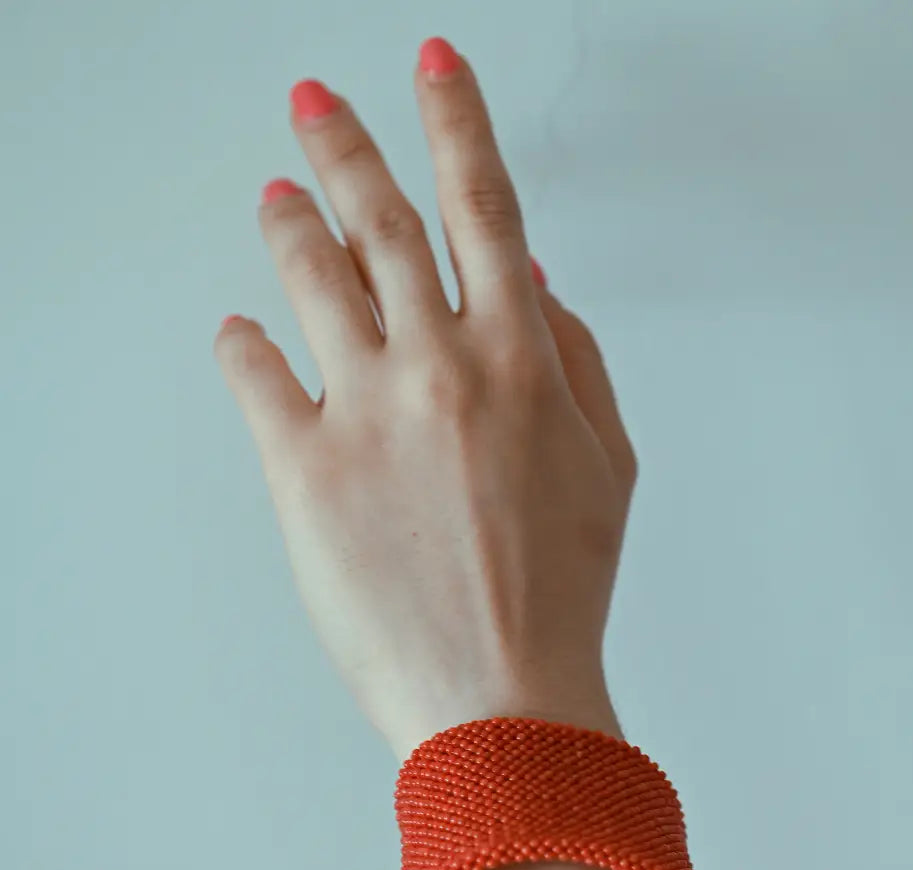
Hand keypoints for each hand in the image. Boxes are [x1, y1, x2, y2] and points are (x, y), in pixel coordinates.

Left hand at [214, 38, 637, 761]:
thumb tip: (539, 289)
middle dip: (347, 146)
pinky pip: (257, 377)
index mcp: (521, 359)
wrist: (503, 696)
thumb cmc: (562, 590)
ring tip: (276, 194)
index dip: (457, 122)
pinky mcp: (302, 470)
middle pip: (381, 221)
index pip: (484, 208)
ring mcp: (364, 412)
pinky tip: (239, 328)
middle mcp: (439, 365)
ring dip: (289, 223)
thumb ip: (577, 364)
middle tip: (315, 102)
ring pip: (311, 280)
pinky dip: (243, 342)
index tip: (434, 66)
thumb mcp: (608, 468)